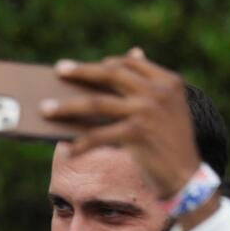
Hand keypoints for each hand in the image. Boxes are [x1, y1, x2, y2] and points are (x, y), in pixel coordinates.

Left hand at [43, 49, 201, 200]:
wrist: (185, 177)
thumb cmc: (169, 142)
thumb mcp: (166, 108)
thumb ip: (148, 83)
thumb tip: (131, 53)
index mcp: (168, 81)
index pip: (130, 64)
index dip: (105, 64)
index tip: (83, 67)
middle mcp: (158, 92)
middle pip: (110, 75)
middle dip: (81, 72)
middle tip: (58, 69)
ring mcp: (147, 111)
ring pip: (96, 104)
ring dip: (66, 106)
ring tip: (44, 109)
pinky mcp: (136, 134)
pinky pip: (97, 135)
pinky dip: (79, 142)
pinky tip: (66, 148)